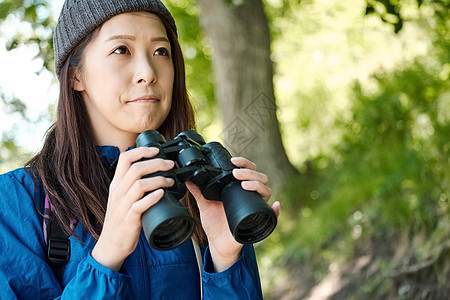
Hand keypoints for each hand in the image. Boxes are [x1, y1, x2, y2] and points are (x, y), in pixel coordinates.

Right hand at [92, 147, 174, 270]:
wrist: (111, 245)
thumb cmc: (121, 220)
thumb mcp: (122, 198)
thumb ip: (132, 185)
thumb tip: (153, 172)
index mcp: (116, 184)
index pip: (125, 159)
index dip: (141, 151)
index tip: (156, 150)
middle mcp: (118, 192)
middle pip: (136, 169)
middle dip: (156, 163)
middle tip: (170, 164)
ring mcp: (123, 205)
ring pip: (139, 185)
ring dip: (159, 180)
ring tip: (171, 180)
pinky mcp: (129, 219)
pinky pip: (140, 205)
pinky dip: (152, 198)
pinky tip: (162, 194)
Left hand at [186, 157, 278, 271]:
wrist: (217, 243)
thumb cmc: (214, 223)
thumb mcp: (204, 205)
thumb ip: (198, 191)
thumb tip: (187, 178)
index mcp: (240, 189)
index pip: (248, 170)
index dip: (245, 163)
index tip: (233, 160)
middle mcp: (250, 196)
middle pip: (260, 178)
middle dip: (249, 172)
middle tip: (235, 173)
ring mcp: (255, 207)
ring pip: (266, 192)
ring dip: (257, 185)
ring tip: (243, 184)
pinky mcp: (258, 221)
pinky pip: (272, 216)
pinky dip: (276, 210)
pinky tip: (275, 205)